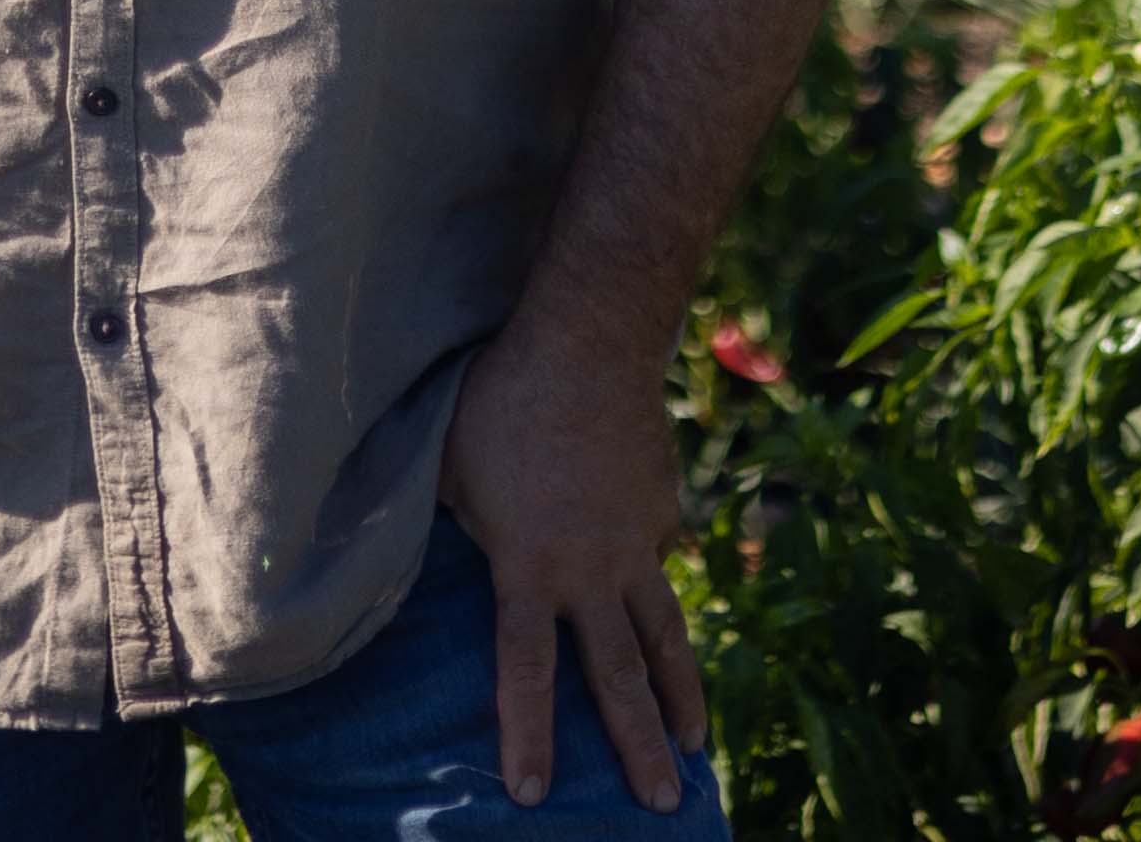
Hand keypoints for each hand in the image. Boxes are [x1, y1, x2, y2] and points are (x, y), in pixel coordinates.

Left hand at [438, 306, 706, 811]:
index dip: (528, 736)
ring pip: (666, 637)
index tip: (533, 794)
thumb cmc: (501, 402)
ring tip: (695, 746)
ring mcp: (639, 544)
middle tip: (661, 805)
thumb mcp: (452, 468)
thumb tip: (446, 546)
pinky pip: (660, 558)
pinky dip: (656, 581)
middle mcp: (592, 572)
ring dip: (681, 697)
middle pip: (620, 679)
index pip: (527, 673)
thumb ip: (459, 522)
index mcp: (531, 569)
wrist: (589, 345)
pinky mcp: (665, 511)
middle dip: (639, 749)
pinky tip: (652, 587)